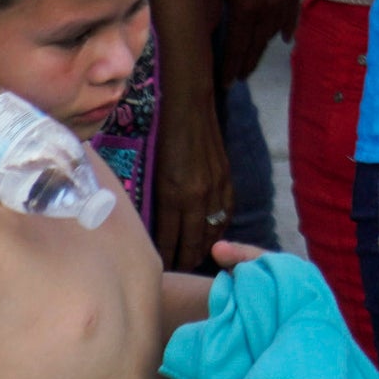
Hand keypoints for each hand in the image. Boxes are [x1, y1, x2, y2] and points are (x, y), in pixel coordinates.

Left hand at [151, 77, 231, 269]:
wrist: (188, 108)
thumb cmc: (160, 136)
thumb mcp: (151, 172)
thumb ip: (155, 201)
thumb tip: (152, 227)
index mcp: (173, 195)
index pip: (170, 239)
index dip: (166, 258)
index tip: (159, 270)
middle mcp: (196, 196)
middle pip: (193, 241)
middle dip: (185, 259)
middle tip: (178, 271)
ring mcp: (215, 188)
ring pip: (212, 231)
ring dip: (204, 248)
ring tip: (196, 259)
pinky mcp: (227, 180)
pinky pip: (225, 214)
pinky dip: (219, 229)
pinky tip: (213, 235)